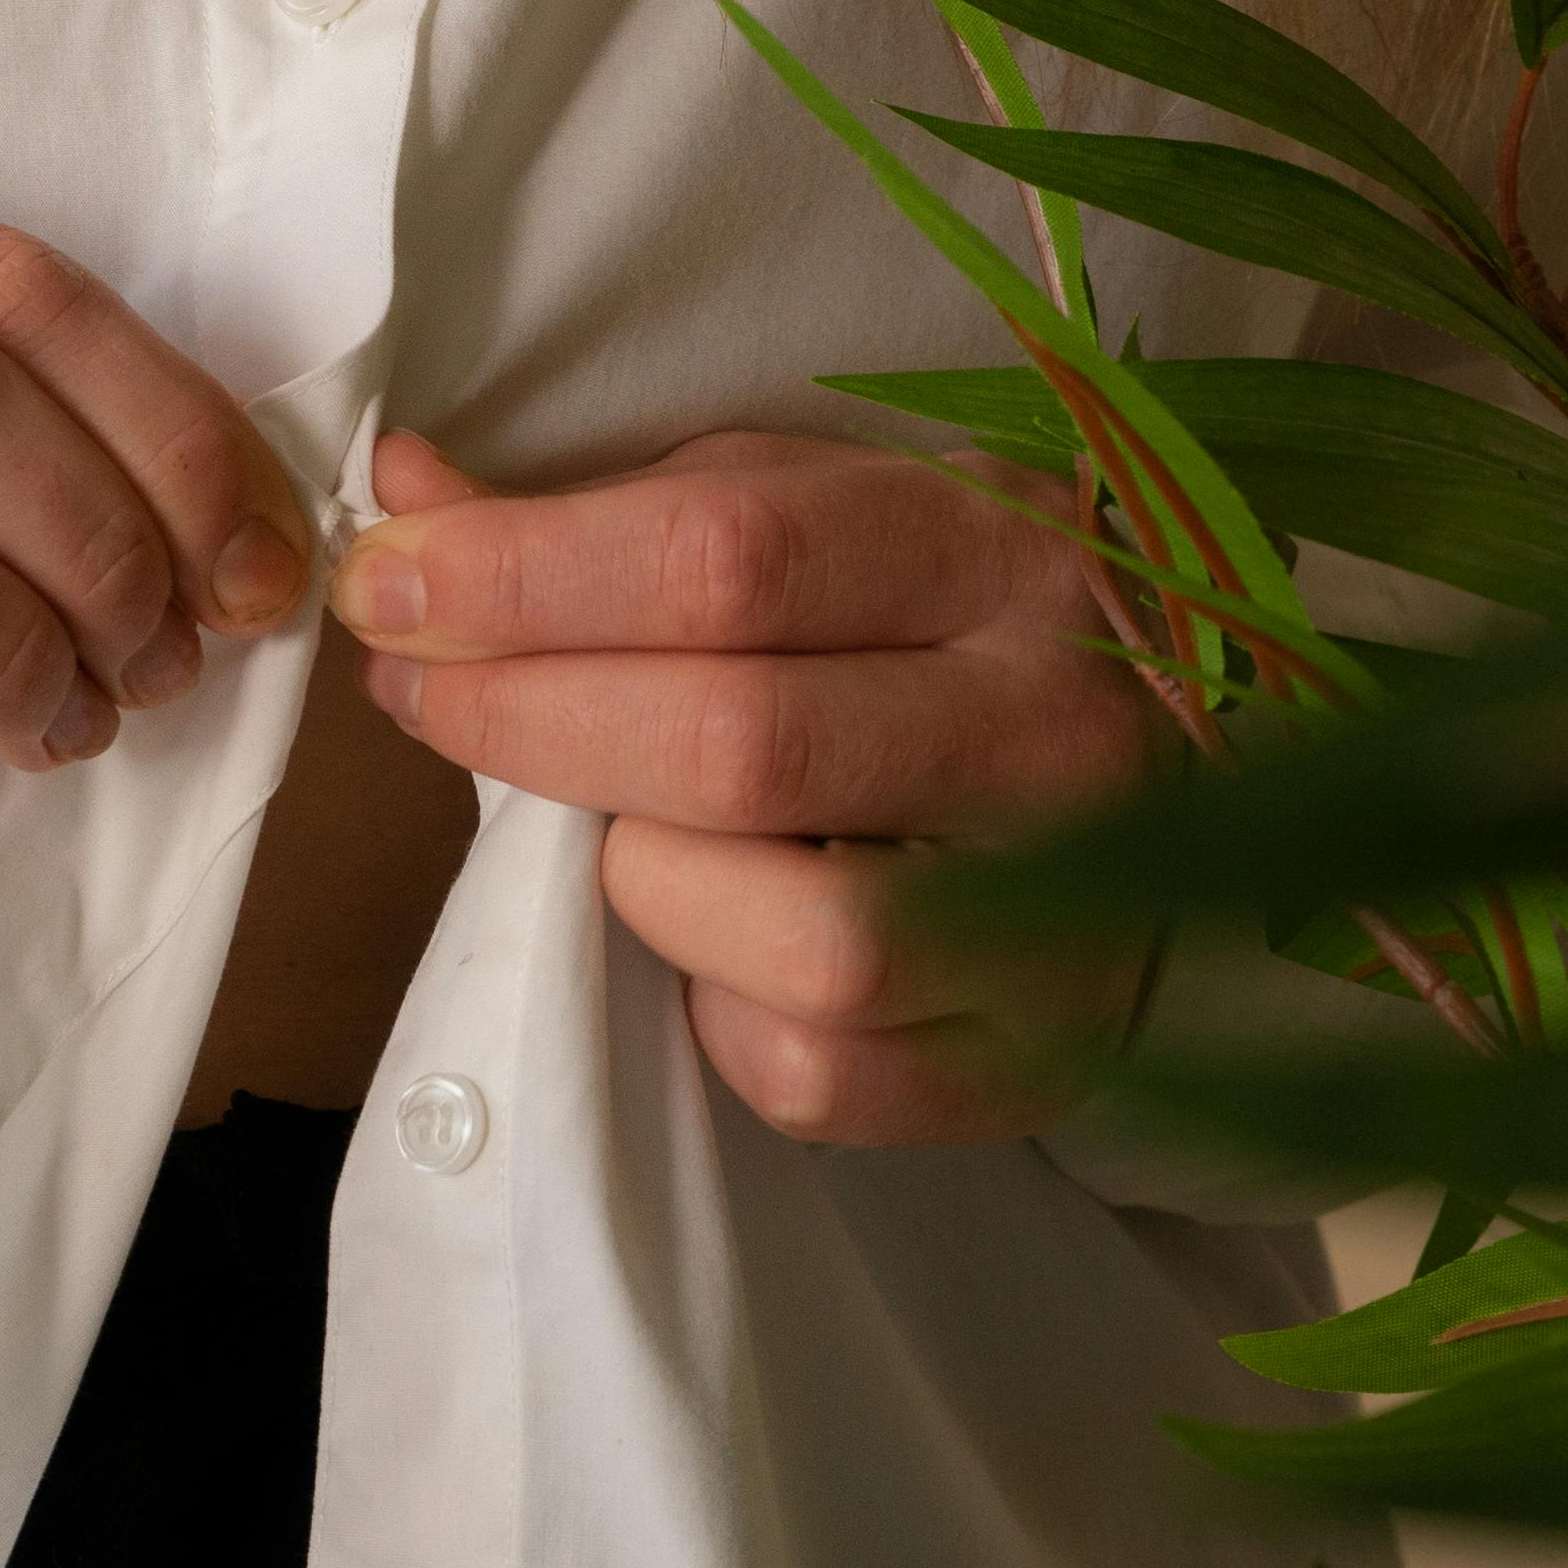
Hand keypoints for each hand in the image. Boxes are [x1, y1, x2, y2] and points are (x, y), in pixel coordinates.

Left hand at [327, 428, 1159, 1144]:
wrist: (1180, 783)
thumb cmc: (933, 632)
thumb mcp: (810, 516)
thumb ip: (616, 513)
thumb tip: (405, 496)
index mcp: (999, 554)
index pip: (734, 555)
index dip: (527, 576)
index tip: (388, 581)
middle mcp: (1056, 728)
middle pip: (740, 743)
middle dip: (526, 719)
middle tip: (420, 689)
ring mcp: (1067, 912)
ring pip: (800, 936)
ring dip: (645, 882)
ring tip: (619, 829)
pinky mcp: (1033, 1061)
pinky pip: (817, 1071)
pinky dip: (717, 1010)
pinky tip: (717, 938)